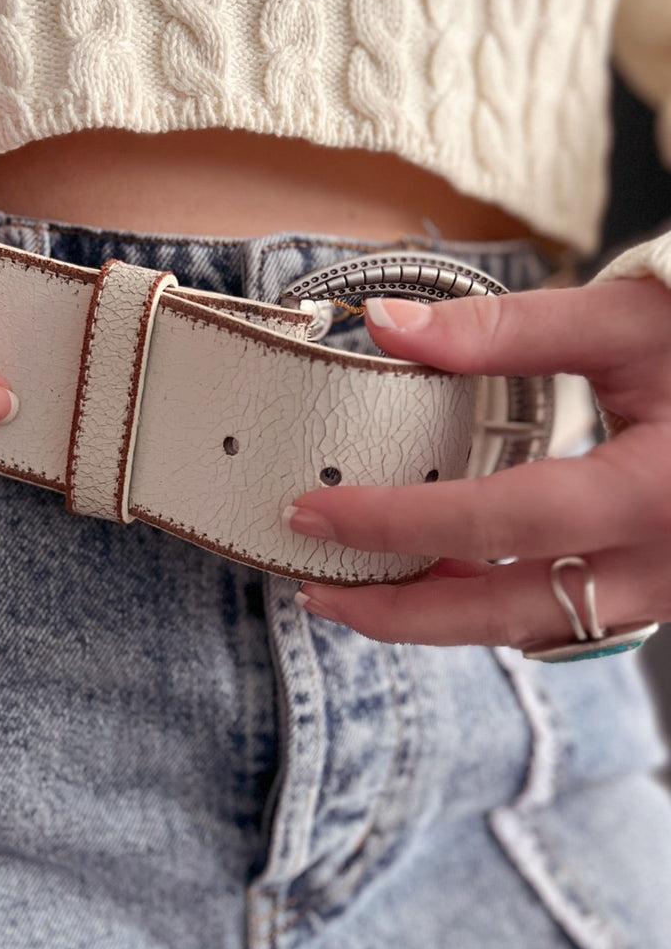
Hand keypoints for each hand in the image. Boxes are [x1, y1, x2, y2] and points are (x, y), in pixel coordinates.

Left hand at [285, 275, 670, 648]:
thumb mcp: (627, 321)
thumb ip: (507, 329)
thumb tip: (386, 328)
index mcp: (652, 493)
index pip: (496, 523)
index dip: (395, 522)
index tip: (312, 513)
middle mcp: (661, 565)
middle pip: (503, 614)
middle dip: (397, 612)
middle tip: (314, 589)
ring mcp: (664, 590)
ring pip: (529, 627)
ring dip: (439, 615)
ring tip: (359, 583)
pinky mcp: (658, 589)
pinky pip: (559, 616)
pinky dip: (488, 602)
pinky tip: (441, 572)